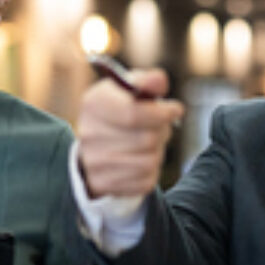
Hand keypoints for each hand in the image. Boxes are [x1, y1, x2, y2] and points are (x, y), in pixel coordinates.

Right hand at [75, 68, 183, 197]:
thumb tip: (159, 81)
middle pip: (146, 139)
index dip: (162, 113)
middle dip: (161, 132)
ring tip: (150, 144)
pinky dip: (151, 171)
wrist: (98, 144)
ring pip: (148, 162)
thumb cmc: (121, 110)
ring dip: (158, 152)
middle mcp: (89, 134)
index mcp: (94, 104)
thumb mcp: (130, 89)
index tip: (176, 109)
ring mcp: (94, 162)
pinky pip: (145, 181)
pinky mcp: (105, 184)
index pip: (133, 113)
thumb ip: (147, 82)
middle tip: (160, 127)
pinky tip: (142, 160)